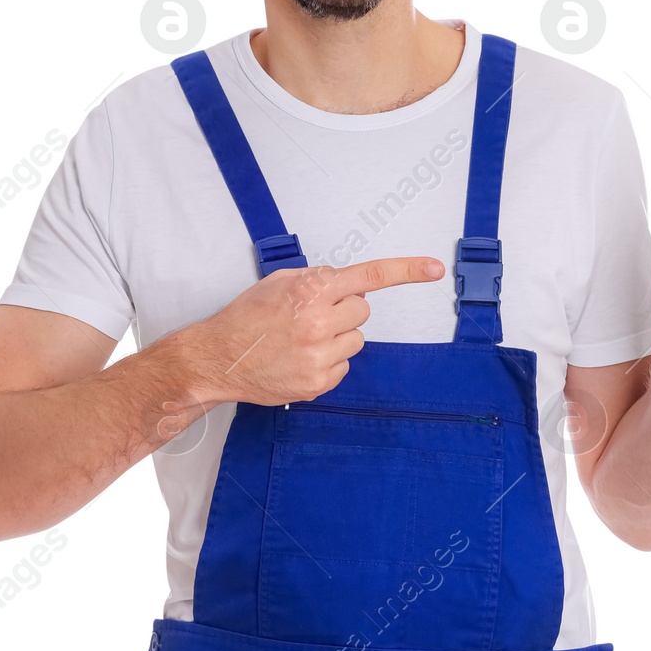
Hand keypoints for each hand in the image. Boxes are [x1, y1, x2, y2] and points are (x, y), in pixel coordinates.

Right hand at [174, 256, 446, 407]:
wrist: (217, 359)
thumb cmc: (245, 318)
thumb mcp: (278, 283)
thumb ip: (316, 280)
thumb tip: (347, 285)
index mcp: (309, 291)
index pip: (368, 277)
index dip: (406, 271)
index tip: (434, 268)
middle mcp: (318, 322)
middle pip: (363, 310)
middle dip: (344, 310)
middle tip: (313, 316)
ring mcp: (319, 355)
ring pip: (356, 339)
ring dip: (336, 337)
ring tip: (301, 340)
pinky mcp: (318, 382)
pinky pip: (344, 367)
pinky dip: (328, 363)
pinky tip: (299, 359)